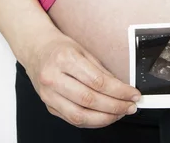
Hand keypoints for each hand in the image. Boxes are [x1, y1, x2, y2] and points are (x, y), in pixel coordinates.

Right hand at [22, 32, 140, 127]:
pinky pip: (72, 119)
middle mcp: (53, 78)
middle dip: (115, 106)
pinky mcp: (48, 106)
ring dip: (105, 118)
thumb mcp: (84, 51)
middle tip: (131, 106)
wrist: (36, 50)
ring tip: (120, 113)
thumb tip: (122, 88)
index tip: (133, 94)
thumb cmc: (61, 49)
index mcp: (65, 60)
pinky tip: (104, 117)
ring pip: (80, 115)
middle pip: (90, 100)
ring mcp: (48, 95)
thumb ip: (102, 71)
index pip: (98, 81)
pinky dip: (91, 121)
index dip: (120, 91)